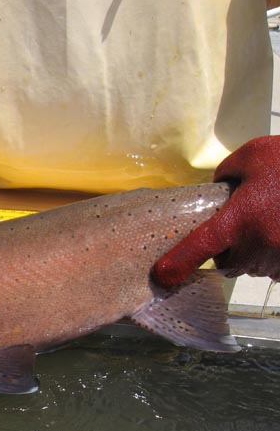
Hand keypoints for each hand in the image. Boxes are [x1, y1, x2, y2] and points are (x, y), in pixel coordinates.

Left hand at [152, 136, 279, 286]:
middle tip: (247, 220)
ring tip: (273, 218)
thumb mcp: (256, 155)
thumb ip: (227, 173)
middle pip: (227, 261)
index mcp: (241, 219)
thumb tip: (219, 190)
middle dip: (230, 247)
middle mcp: (260, 246)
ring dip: (256, 249)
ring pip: (253, 266)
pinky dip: (277, 254)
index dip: (179, 262)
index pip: (200, 246)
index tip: (162, 276)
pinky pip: (276, 267)